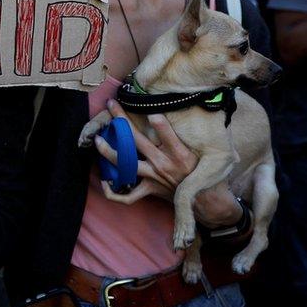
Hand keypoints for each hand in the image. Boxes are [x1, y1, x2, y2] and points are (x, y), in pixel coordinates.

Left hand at [93, 100, 241, 225]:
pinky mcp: (150, 189)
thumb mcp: (205, 151)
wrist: (208, 201)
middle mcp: (164, 164)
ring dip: (109, 151)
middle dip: (121, 120)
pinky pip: (128, 196)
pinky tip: (104, 183)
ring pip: (125, 164)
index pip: (169, 136)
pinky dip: (114, 192)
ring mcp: (154, 177)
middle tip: (111, 105)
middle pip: (137, 141)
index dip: (160, 125)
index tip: (151, 111)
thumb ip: (193, 134)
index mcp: (180, 153)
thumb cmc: (206, 172)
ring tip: (97, 139)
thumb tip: (191, 108)